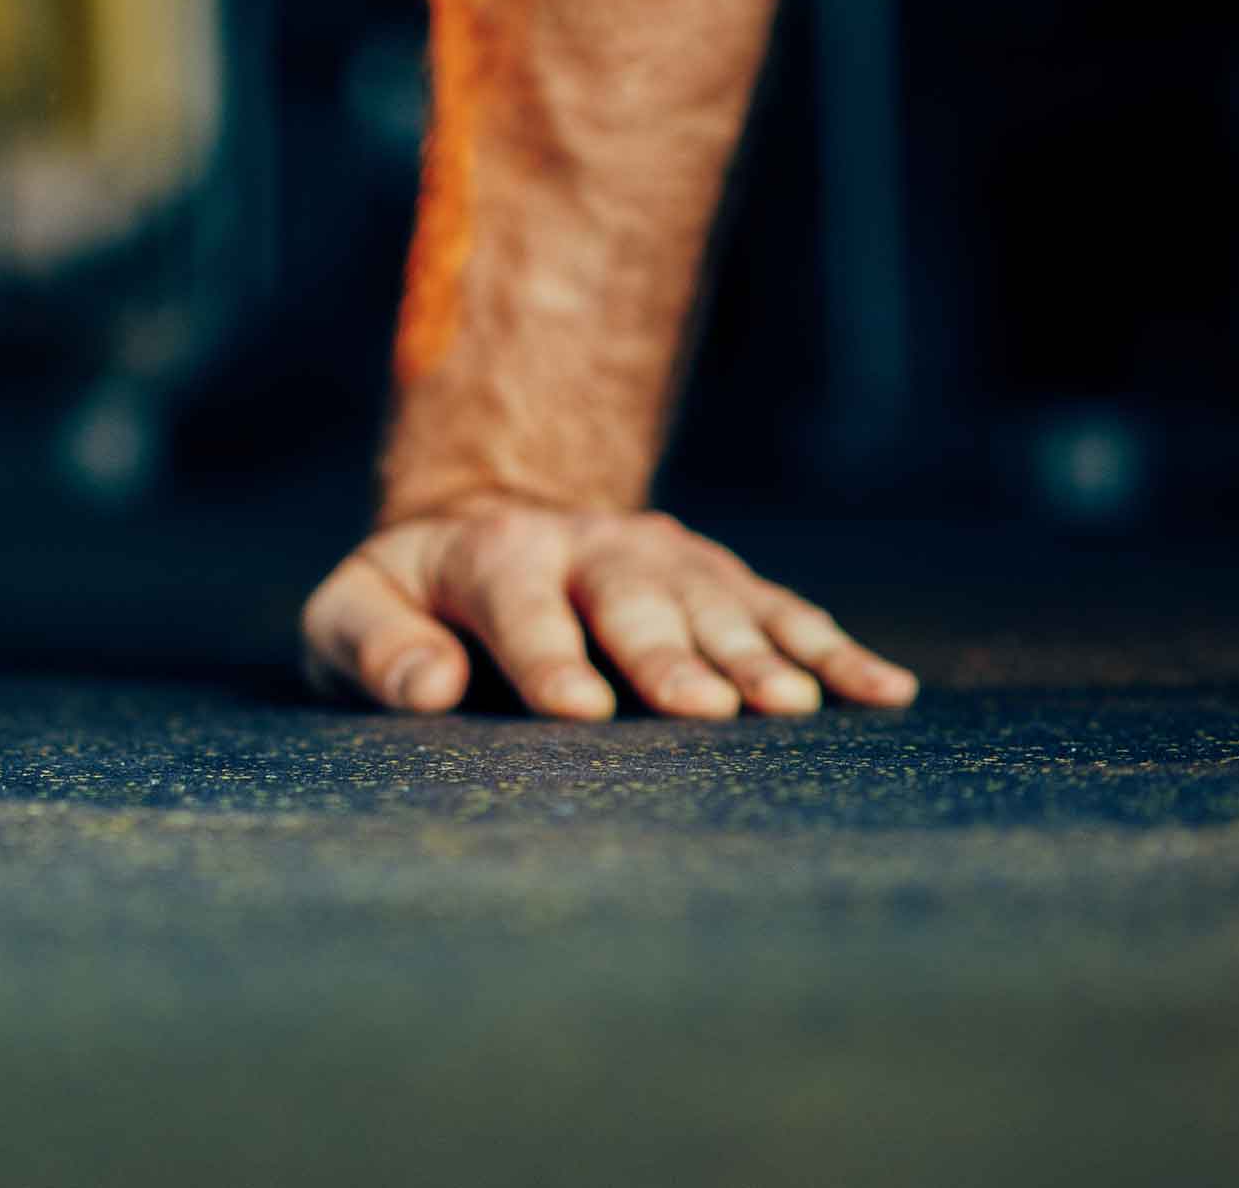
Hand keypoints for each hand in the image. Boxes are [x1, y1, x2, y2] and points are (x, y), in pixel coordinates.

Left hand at [300, 501, 918, 719]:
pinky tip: (885, 692)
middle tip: (707, 709)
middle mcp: (589, 547)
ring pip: (719, 606)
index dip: (547, 655)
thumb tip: (428, 688)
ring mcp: (665, 561)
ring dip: (758, 655)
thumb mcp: (352, 611)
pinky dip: (837, 653)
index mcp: (490, 554)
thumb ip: (374, 646)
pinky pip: (787, 614)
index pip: (519, 606)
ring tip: (796, 707)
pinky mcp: (721, 582)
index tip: (577, 709)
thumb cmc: (411, 600)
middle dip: (671, 655)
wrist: (485, 529)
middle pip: (634, 601)